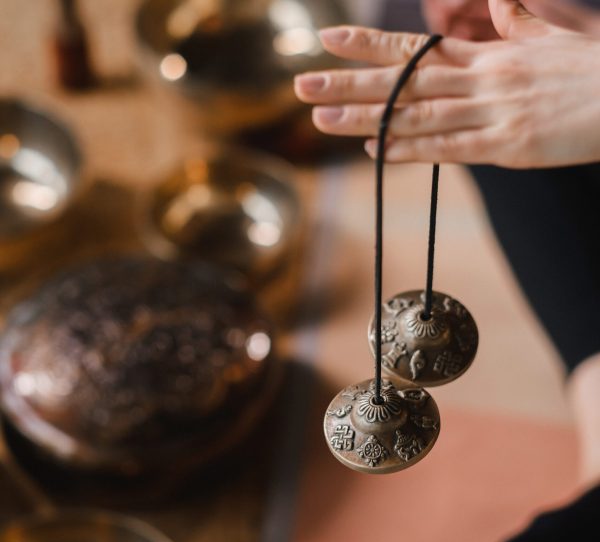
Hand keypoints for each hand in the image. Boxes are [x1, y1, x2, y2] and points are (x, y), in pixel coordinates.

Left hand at [293, 0, 599, 167]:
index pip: (416, 46)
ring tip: (321, 120)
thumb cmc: (595, 64)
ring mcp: (491, 113)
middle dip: (349, 82)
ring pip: (416, 115)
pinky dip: (410, 150)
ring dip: (365, 119)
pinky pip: (449, 148)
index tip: (327, 37)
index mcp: (488, 53)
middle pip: (402, 81)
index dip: (369, 43)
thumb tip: (496, 3)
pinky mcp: (508, 145)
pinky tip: (374, 151)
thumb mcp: (553, 30)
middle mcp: (480, 79)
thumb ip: (515, 21)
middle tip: (300, 85)